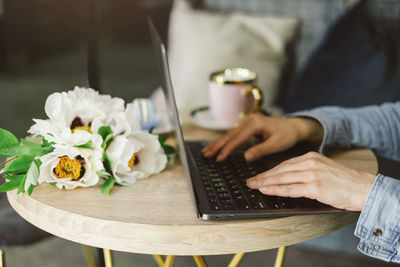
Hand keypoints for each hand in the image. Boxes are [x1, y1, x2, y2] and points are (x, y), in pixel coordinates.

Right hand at [202, 114, 322, 161]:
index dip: (227, 149)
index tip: (219, 158)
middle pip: (229, 135)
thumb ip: (260, 150)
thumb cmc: (287, 135)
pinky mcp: (247, 126)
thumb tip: (245, 157)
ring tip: (206, 152)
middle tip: (206, 155)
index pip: (237, 138)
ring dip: (218, 143)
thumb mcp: (276, 144)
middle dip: (217, 145)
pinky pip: (233, 134)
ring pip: (229, 134)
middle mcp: (249, 120)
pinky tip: (217, 146)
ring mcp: (247, 122)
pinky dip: (224, 141)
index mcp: (255, 123)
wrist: (294, 126)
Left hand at [246, 152, 375, 210]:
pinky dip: (276, 189)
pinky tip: (266, 190)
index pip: (284, 164)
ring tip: (254, 186)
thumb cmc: (344, 182)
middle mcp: (310, 163)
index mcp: (311, 157)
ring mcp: (312, 174)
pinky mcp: (315, 186)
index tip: (258, 176)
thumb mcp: (323, 169)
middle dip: (263, 176)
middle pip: (280, 170)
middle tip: (250, 181)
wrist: (364, 188)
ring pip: (282, 178)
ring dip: (265, 182)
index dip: (269, 171)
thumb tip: (287, 178)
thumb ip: (306, 170)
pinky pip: (291, 188)